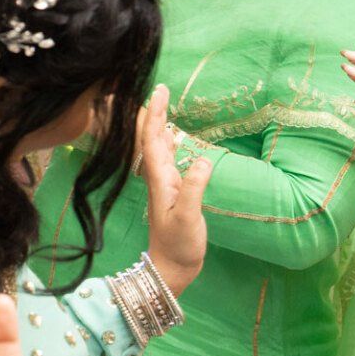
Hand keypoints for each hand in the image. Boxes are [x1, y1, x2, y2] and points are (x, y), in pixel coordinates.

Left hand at [139, 84, 211, 295]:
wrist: (170, 268)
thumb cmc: (179, 245)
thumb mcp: (189, 218)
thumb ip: (194, 189)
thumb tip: (203, 159)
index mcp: (159, 179)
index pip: (152, 139)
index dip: (154, 114)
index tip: (157, 91)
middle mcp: (158, 178)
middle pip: (151, 138)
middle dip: (153, 112)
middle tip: (158, 88)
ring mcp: (164, 185)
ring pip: (157, 147)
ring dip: (157, 124)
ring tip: (160, 103)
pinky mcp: (172, 192)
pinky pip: (167, 159)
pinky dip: (167, 142)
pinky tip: (171, 135)